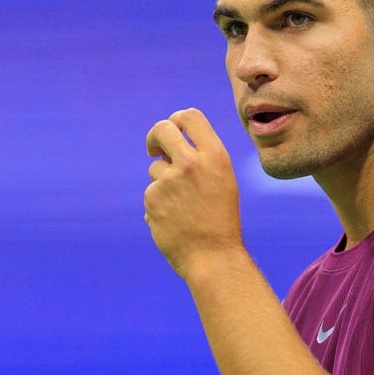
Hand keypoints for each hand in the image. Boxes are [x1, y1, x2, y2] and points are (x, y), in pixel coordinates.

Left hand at [144, 108, 242, 278]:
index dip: (177, 119)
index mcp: (215, 156)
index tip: (172, 129)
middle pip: (162, 129)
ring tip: (182, 208)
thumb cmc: (220, 221)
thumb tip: (169, 146)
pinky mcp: (152, 197)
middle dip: (154, 137)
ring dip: (163, 183)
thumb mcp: (222, 182)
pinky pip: (151, 192)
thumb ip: (202, 159)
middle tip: (153, 149)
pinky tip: (174, 221)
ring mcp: (169, 179)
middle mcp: (192, 162)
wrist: (213, 257)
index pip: (190, 116)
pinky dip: (159, 205)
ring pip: (155, 168)